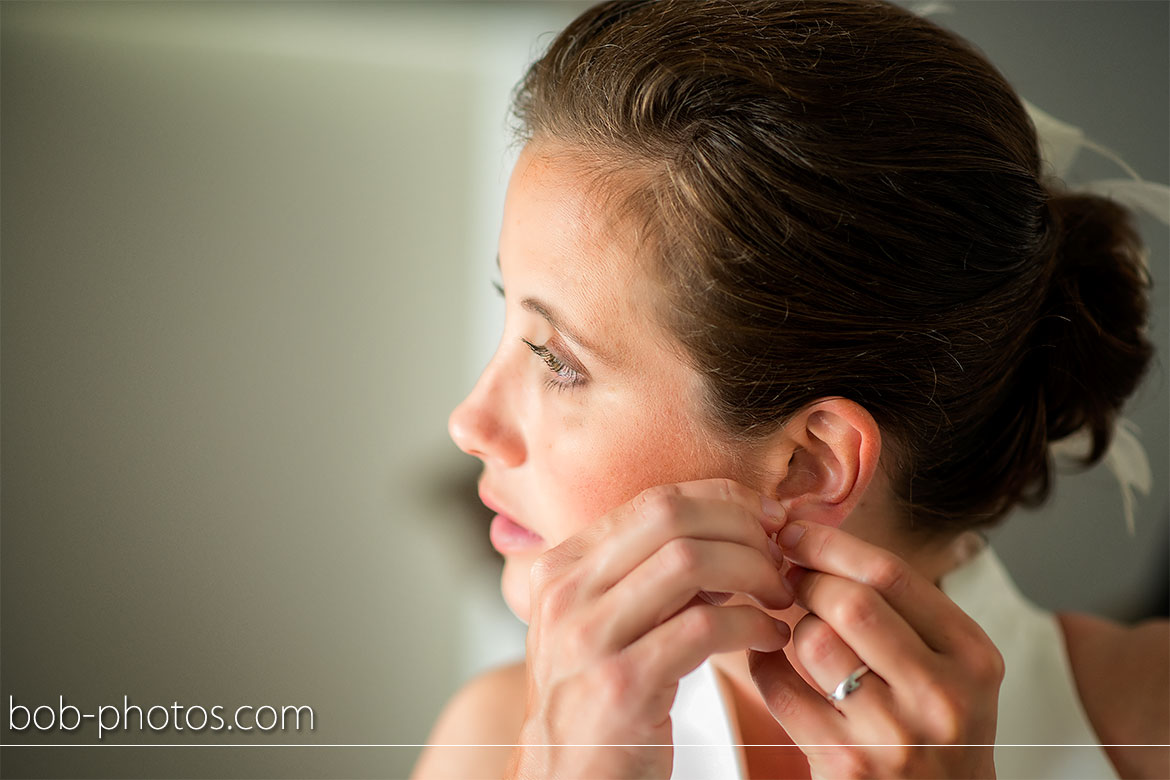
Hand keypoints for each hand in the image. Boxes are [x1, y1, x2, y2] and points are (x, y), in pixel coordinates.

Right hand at [508, 479, 794, 779]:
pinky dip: (752, 624)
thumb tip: (722, 530)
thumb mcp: (600, 625)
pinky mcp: (622, 685)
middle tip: (779, 556)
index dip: (722, 499)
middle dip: (741, 527)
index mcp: (560, 568)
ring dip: (752, 571)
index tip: (766, 518)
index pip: (653, 500)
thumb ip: (641, 576)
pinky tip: (770, 637)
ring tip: (779, 596)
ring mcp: (589, 638)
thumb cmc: (595, 704)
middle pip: (670, 517)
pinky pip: (706, 627)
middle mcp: (565, 593)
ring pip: (689, 561)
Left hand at [749, 522, 1003, 778]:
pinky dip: (764, 663)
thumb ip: (904, 609)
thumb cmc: (936, 731)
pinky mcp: (846, 764)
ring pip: (814, 641)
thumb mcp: (951, 666)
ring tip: (795, 628)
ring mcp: (894, 734)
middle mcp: (940, 695)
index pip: (891, 574)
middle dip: (806, 578)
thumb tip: (820, 542)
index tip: (797, 532)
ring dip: (791, 625)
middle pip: (850, 601)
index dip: (831, 544)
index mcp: (971, 656)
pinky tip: (771, 660)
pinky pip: (781, 689)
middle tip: (786, 574)